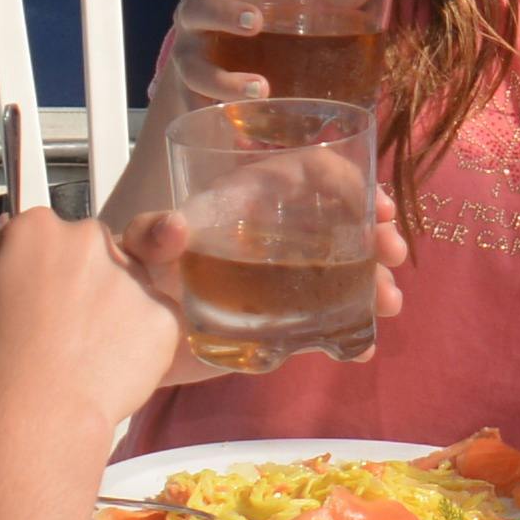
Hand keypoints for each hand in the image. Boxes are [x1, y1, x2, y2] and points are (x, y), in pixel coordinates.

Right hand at [0, 195, 187, 428]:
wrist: (36, 413)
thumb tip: (3, 235)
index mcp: (37, 230)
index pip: (50, 234)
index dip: (46, 270)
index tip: (41, 298)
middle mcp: (89, 240)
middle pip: (95, 252)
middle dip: (86, 282)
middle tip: (65, 328)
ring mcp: (132, 275)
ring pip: (130, 284)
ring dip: (116, 309)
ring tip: (86, 353)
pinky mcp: (162, 313)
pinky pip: (156, 320)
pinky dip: (142, 341)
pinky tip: (111, 365)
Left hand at [112, 190, 415, 339]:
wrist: (126, 340)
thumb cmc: (132, 276)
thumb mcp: (138, 246)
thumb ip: (149, 233)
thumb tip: (177, 227)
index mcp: (246, 200)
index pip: (310, 173)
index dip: (349, 181)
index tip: (377, 206)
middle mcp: (272, 234)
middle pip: (340, 220)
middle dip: (376, 232)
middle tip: (393, 254)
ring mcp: (281, 279)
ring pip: (342, 270)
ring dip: (374, 281)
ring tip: (390, 304)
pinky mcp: (280, 320)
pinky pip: (326, 319)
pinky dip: (351, 332)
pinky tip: (364, 346)